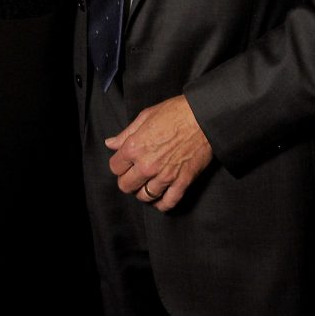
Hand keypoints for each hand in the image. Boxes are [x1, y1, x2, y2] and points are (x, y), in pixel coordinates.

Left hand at [105, 95, 212, 210]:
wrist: (204, 117)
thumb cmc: (175, 112)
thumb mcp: (146, 116)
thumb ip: (126, 133)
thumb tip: (110, 143)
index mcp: (135, 147)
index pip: (115, 167)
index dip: (119, 164)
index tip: (124, 162)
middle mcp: (147, 165)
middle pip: (126, 186)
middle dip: (127, 180)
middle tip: (134, 174)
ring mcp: (165, 176)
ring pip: (145, 196)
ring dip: (143, 192)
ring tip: (146, 184)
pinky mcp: (182, 182)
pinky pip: (168, 203)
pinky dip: (162, 204)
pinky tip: (160, 197)